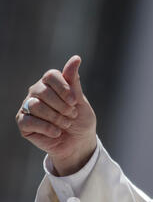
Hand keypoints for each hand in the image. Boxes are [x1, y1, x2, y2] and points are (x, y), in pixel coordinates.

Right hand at [16, 55, 96, 175]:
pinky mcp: (23, 123)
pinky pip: (29, 121)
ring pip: (35, 106)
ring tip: (66, 124)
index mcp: (50, 84)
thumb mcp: (80, 101)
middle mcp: (36, 92)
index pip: (51, 75)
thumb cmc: (80, 120)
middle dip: (62, 106)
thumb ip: (74, 81)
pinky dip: (48, 128)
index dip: (64, 89)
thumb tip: (75, 58)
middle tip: (72, 115)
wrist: (78, 143)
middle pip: (43, 91)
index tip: (75, 102)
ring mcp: (27, 107)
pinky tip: (57, 132)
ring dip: (56, 118)